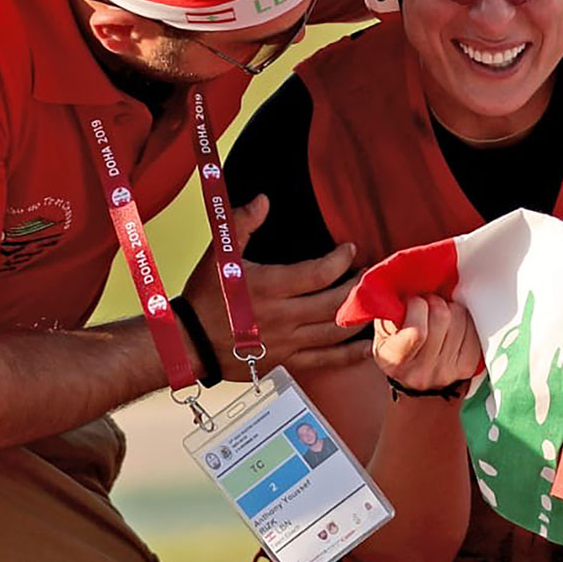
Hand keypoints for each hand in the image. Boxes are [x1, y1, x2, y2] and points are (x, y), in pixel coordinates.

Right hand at [183, 195, 370, 378]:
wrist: (189, 342)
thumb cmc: (206, 297)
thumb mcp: (219, 255)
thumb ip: (241, 223)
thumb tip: (262, 200)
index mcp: (270, 287)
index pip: (319, 273)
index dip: (341, 259)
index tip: (350, 249)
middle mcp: (283, 316)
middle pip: (335, 303)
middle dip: (357, 286)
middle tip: (369, 273)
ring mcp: (288, 342)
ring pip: (335, 331)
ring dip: (359, 316)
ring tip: (374, 301)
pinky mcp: (287, 361)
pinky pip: (326, 360)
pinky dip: (350, 354)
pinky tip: (366, 346)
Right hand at [373, 295, 479, 391]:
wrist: (417, 387)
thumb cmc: (396, 350)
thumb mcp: (383, 333)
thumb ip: (390, 312)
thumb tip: (404, 285)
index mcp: (396, 360)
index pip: (417, 331)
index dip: (416, 306)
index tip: (411, 301)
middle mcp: (423, 370)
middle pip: (442, 318)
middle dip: (434, 301)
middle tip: (426, 303)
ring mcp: (448, 370)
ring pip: (460, 318)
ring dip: (450, 308)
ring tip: (439, 313)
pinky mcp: (468, 366)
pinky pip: (473, 328)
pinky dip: (463, 318)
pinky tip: (452, 323)